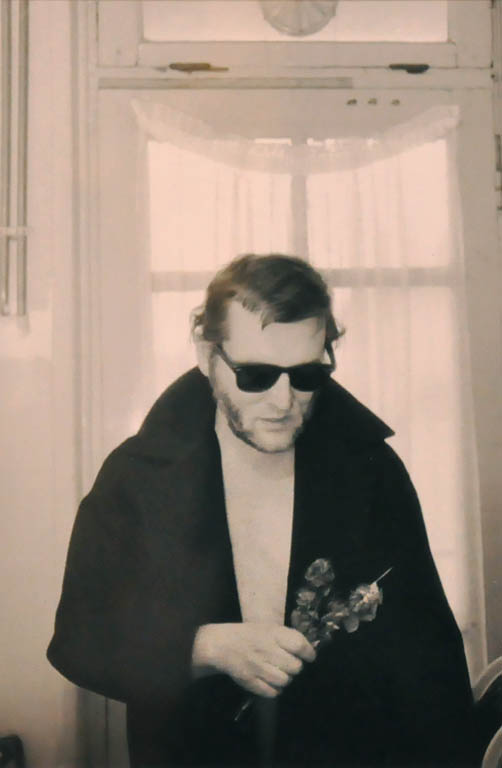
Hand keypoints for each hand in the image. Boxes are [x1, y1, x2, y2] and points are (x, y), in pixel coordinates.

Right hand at [192, 622, 315, 697]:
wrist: (222, 645)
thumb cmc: (250, 635)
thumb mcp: (269, 628)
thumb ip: (288, 638)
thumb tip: (309, 650)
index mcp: (273, 634)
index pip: (299, 645)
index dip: (309, 653)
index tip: (310, 656)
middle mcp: (266, 650)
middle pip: (295, 667)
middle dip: (295, 666)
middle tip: (289, 663)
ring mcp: (258, 668)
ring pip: (285, 681)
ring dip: (285, 678)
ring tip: (279, 672)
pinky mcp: (250, 682)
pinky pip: (272, 692)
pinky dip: (275, 689)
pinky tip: (270, 681)